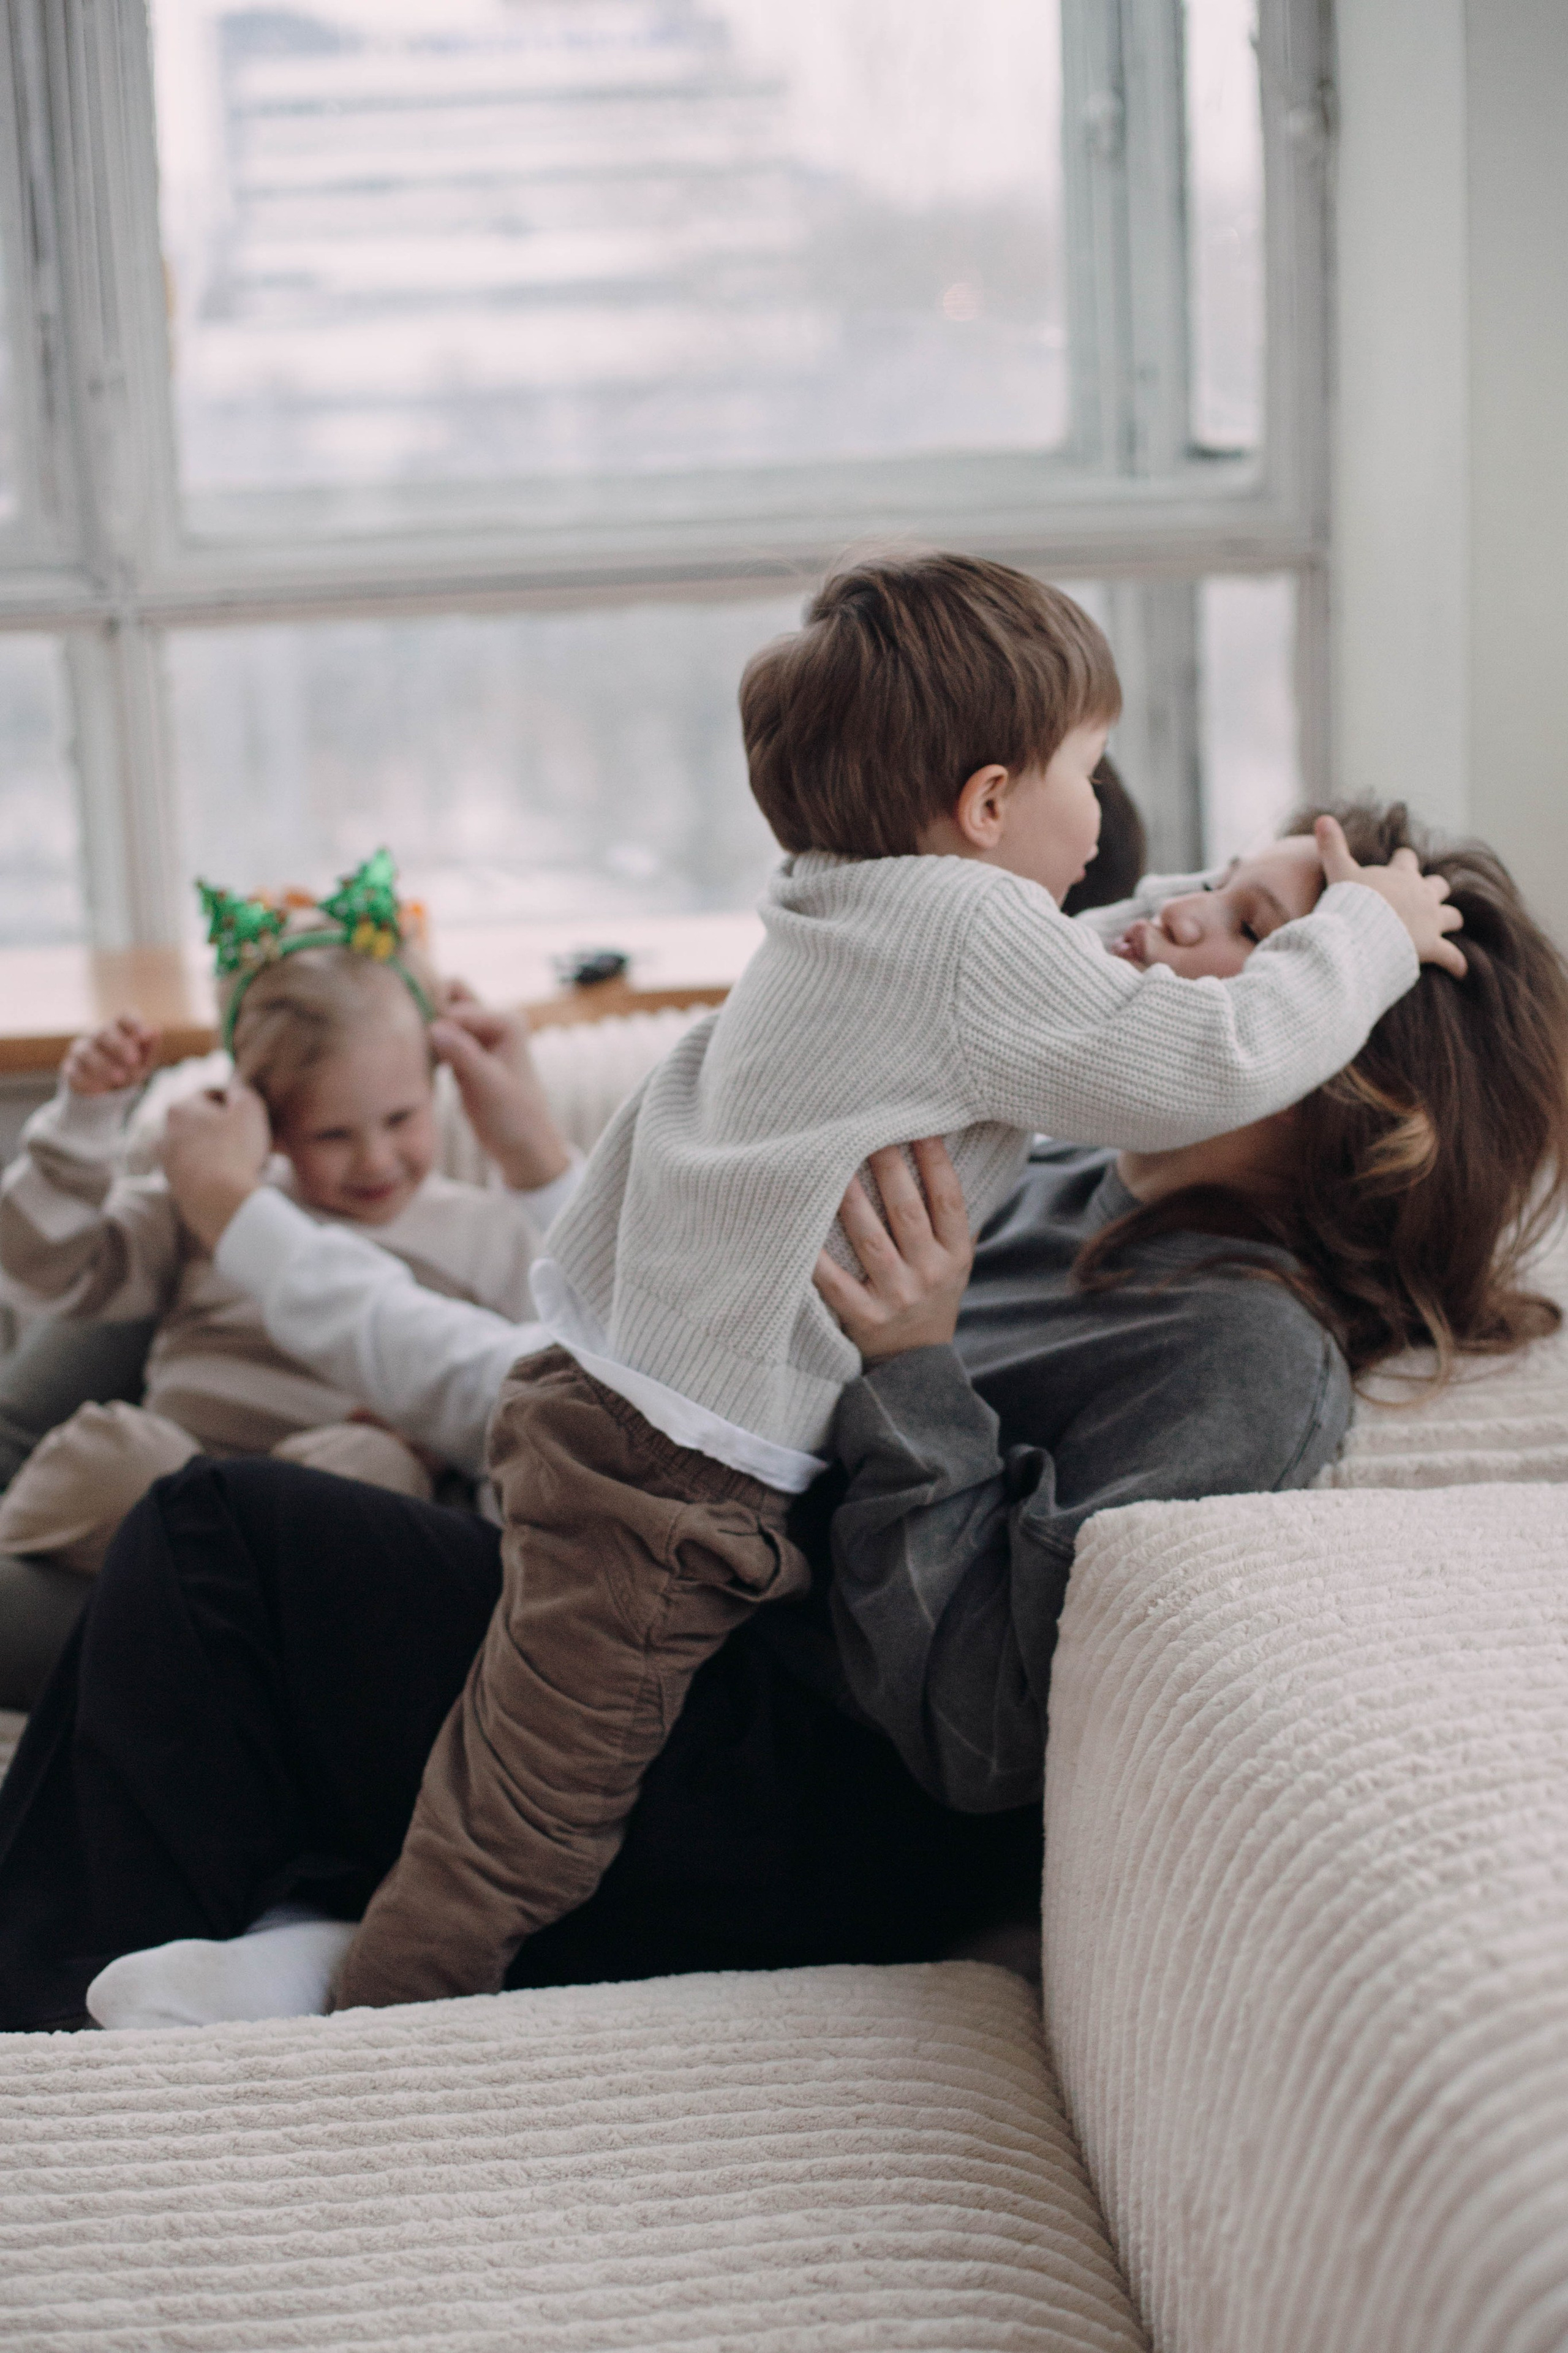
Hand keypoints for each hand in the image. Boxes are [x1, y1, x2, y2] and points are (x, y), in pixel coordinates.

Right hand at [62, 1012, 159, 1095]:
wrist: (106, 1091)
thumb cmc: (129, 1068)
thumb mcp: (144, 1062)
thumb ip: (149, 1047)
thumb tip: (155, 1030)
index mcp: (118, 1030)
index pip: (123, 1018)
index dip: (133, 1023)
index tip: (144, 1035)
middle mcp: (97, 1036)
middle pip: (104, 1032)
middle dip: (119, 1046)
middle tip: (133, 1061)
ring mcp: (81, 1051)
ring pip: (87, 1052)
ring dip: (104, 1065)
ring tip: (120, 1078)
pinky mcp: (70, 1068)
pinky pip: (74, 1071)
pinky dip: (88, 1079)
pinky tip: (100, 1089)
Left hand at [160, 1081, 272, 1249]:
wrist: (221, 1202)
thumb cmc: (236, 1151)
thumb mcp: (249, 1109)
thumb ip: (242, 1089)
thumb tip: (236, 1085)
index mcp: (180, 1107)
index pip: (211, 1093)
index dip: (236, 1102)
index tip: (252, 1115)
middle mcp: (166, 1132)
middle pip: (203, 1121)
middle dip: (226, 1127)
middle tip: (252, 1138)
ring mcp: (167, 1161)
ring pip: (200, 1146)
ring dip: (220, 1149)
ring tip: (246, 1160)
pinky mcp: (175, 1185)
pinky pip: (199, 1170)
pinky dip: (214, 1170)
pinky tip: (234, 1178)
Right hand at [429, 998, 572, 1190]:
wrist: (523, 1146)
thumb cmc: (513, 1117)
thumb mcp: (487, 1086)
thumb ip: (463, 1054)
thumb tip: (433, 1026)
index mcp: (505, 1022)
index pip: (456, 1005)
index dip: (435, 1023)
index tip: (421, 1049)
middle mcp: (493, 1022)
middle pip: (449, 998)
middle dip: (430, 1016)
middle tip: (417, 1046)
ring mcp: (479, 1037)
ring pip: (442, 1018)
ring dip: (428, 1033)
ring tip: (419, 1059)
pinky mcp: (467, 1054)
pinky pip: (440, 1038)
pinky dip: (430, 1048)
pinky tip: (424, 1068)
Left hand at [812, 1137, 973, 1363]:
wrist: (915, 1362)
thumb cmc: (930, 1293)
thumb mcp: (954, 1261)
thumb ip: (950, 1218)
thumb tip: (947, 1149)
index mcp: (955, 1255)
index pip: (949, 1200)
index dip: (936, 1162)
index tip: (920, 1126)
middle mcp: (929, 1274)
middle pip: (907, 1212)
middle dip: (888, 1168)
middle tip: (868, 1128)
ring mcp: (897, 1296)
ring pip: (870, 1239)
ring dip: (850, 1199)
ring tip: (832, 1162)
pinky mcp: (864, 1317)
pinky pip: (835, 1281)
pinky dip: (818, 1256)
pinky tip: (802, 1226)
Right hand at [1316, 815, 1467, 978]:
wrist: (1360, 934)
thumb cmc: (1350, 902)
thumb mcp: (1339, 871)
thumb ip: (1332, 846)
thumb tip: (1322, 818)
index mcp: (1401, 876)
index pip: (1407, 860)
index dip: (1404, 861)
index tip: (1400, 862)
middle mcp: (1421, 895)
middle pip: (1438, 886)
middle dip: (1434, 890)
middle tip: (1426, 898)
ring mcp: (1430, 921)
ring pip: (1452, 917)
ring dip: (1450, 920)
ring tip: (1448, 927)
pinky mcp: (1433, 947)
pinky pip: (1453, 957)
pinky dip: (1457, 963)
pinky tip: (1460, 970)